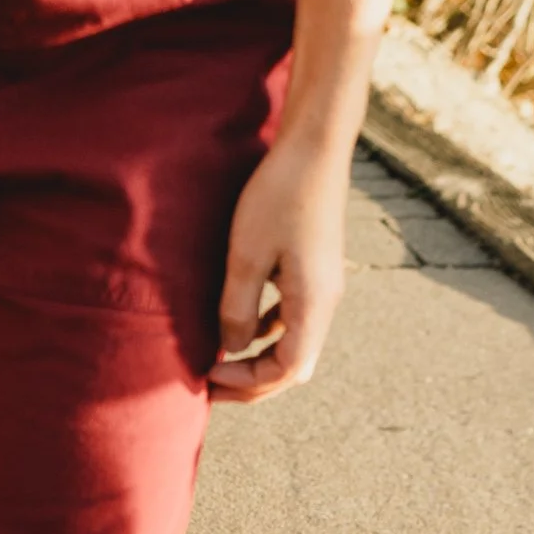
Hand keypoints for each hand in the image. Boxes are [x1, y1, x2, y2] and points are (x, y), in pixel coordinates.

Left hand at [209, 137, 349, 404]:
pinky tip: (237, 324)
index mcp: (314, 303)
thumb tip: (231, 349)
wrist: (314, 148)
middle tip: (209, 386)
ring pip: (294, 345)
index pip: (286, 370)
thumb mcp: (246, 256)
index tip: (207, 374)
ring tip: (219, 362)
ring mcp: (322, 287)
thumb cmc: (278, 196)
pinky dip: (265, 334)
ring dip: (258, 360)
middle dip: (252, 382)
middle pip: (294, 366)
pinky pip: (292, 319)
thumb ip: (237, 308)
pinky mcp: (314, 272)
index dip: (246, 382)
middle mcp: (326, 302)